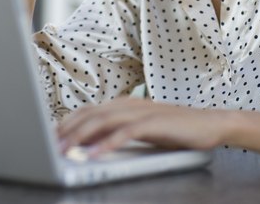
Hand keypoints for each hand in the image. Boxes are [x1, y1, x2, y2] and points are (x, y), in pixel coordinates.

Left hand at [58, 98, 224, 155]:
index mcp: (124, 104)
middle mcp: (130, 104)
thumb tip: (89, 142)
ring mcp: (142, 112)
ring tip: (63, 149)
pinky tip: (93, 154)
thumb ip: (117, 130)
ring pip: (103, 121)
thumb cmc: (175, 129)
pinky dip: (106, 144)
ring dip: (80, 135)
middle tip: (49, 143)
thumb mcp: (141, 129)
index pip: (89, 110)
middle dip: (68, 128)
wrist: (210, 123)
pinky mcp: (154, 123)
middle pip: (91, 113)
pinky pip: (125, 133)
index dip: (69, 121)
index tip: (51, 134)